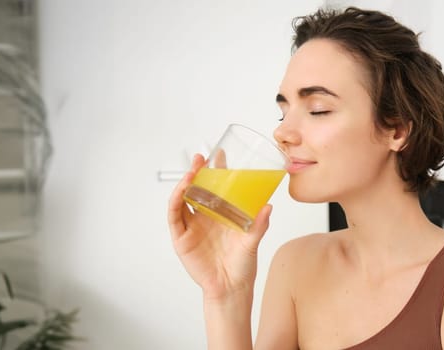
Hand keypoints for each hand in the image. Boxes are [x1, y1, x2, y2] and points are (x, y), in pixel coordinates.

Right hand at [167, 154, 271, 300]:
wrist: (231, 287)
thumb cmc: (242, 265)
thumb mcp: (252, 241)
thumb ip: (259, 225)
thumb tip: (269, 206)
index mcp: (220, 214)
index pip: (216, 188)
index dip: (217, 171)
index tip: (220, 154)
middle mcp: (204, 218)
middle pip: (196, 189)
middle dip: (197, 172)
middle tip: (201, 157)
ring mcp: (191, 227)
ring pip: (183, 199)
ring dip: (185, 183)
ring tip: (192, 171)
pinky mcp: (181, 239)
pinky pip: (174, 216)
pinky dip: (175, 202)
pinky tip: (181, 191)